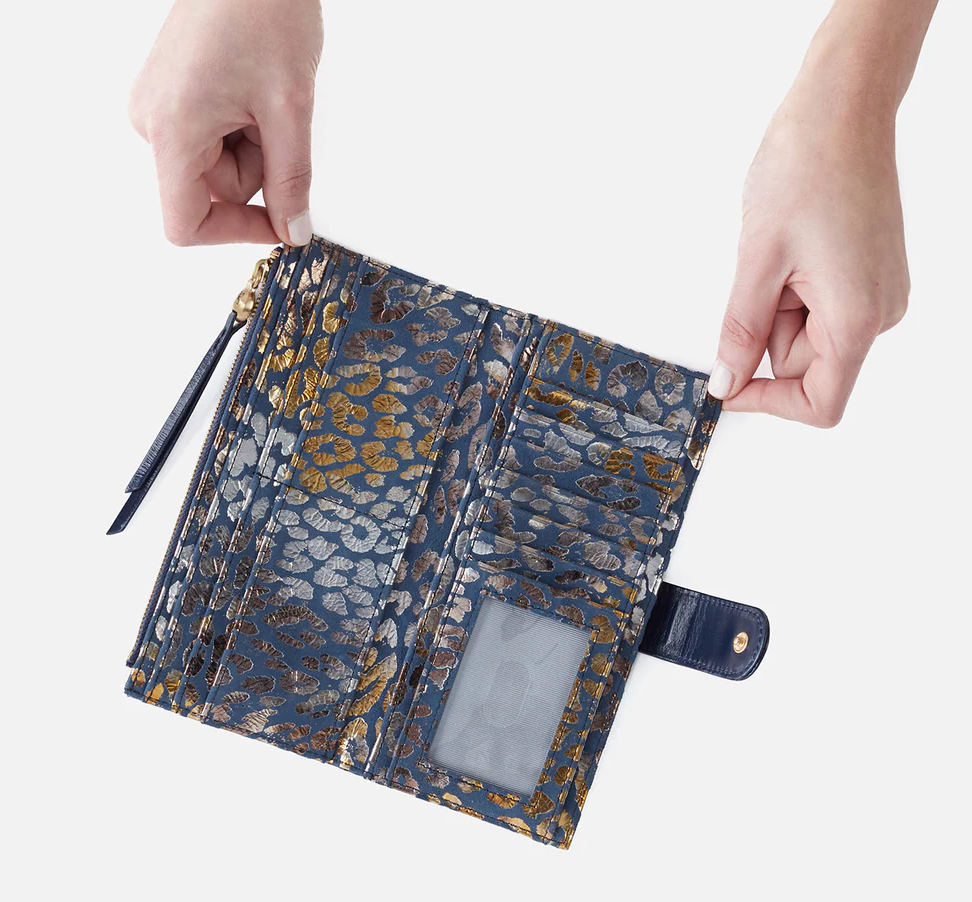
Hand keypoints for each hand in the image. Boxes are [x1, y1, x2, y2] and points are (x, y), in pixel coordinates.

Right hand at [129, 0, 322, 245]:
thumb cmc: (263, 12)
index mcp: (170, 129)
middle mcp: (152, 122)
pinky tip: (252, 92)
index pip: (185, 223)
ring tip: (264, 95)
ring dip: (254, 147)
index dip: (236, 233)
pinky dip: (243, 130)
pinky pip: (213, 140)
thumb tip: (292, 230)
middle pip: (213, 192)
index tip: (280, 223)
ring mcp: (159, 108)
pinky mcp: (172, 98)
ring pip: (219, 167)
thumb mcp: (290, 110)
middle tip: (277, 120)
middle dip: (258, 170)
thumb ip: (291, 180)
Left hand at [709, 36, 910, 426]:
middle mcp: (878, 312)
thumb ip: (741, 332)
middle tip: (760, 275)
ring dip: (778, 307)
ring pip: (807, 335)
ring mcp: (876, 293)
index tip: (727, 385)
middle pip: (806, 366)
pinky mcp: (867, 276)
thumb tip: (727, 382)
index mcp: (857, 317)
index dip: (768, 402)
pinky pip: (818, 308)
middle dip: (767, 332)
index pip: (820, 403)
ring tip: (781, 250)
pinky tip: (792, 248)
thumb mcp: (756, 261)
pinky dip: (792, 291)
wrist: (841, 109)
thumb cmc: (807, 169)